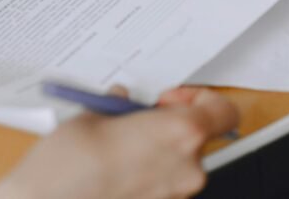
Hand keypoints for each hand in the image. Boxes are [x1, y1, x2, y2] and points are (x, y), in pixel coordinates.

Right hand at [0, 87, 237, 198]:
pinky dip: (146, 174)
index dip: (199, 99)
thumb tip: (123, 102)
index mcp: (180, 133)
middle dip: (169, 125)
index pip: (223, 111)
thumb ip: (120, 107)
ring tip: (118, 146)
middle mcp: (187, 168)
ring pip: (178, 163)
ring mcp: (175, 195)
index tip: (171, 99)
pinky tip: (115, 170)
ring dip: (156, 151)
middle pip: (197, 137)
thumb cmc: (65, 168)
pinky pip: (163, 185)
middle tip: (137, 120)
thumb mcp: (93, 117)